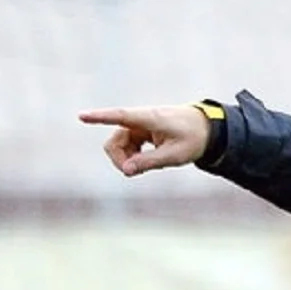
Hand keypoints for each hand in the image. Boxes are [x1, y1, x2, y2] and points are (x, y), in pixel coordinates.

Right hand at [79, 104, 211, 176]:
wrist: (208, 129)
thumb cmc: (194, 139)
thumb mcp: (174, 155)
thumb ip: (149, 162)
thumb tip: (126, 170)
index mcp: (150, 119)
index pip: (120, 117)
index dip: (101, 118)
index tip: (82, 116)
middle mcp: (141, 119)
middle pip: (115, 141)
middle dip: (119, 159)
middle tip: (133, 173)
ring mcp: (140, 125)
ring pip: (119, 145)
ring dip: (127, 159)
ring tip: (146, 166)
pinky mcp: (142, 131)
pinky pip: (128, 145)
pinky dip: (133, 156)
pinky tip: (145, 161)